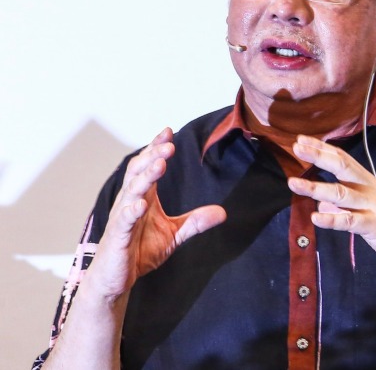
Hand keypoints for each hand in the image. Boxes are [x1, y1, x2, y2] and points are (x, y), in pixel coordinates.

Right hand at [87, 128, 227, 302]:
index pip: (147, 167)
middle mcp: (129, 203)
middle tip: (168, 145)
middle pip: (138, 173)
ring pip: (131, 192)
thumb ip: (195, 222)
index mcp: (142, 198)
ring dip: (145, 178)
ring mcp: (122, 219)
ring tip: (159, 164)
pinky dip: (131, 212)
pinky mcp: (117, 238)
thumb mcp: (173, 235)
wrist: (116, 280)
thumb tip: (222, 212)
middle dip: (152, 157)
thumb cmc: (138, 252)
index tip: (169, 132)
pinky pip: (123, 222)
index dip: (156, 149)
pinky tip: (140, 205)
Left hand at [287, 135, 375, 299]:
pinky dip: (332, 219)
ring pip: (342, 193)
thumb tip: (320, 203)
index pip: (345, 160)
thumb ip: (344, 207)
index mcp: (371, 185)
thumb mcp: (368, 216)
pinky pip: (351, 222)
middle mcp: (373, 191)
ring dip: (316, 188)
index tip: (302, 140)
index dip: (324, 149)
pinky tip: (316, 218)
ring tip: (293, 183)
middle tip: (296, 147)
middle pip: (344, 168)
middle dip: (319, 156)